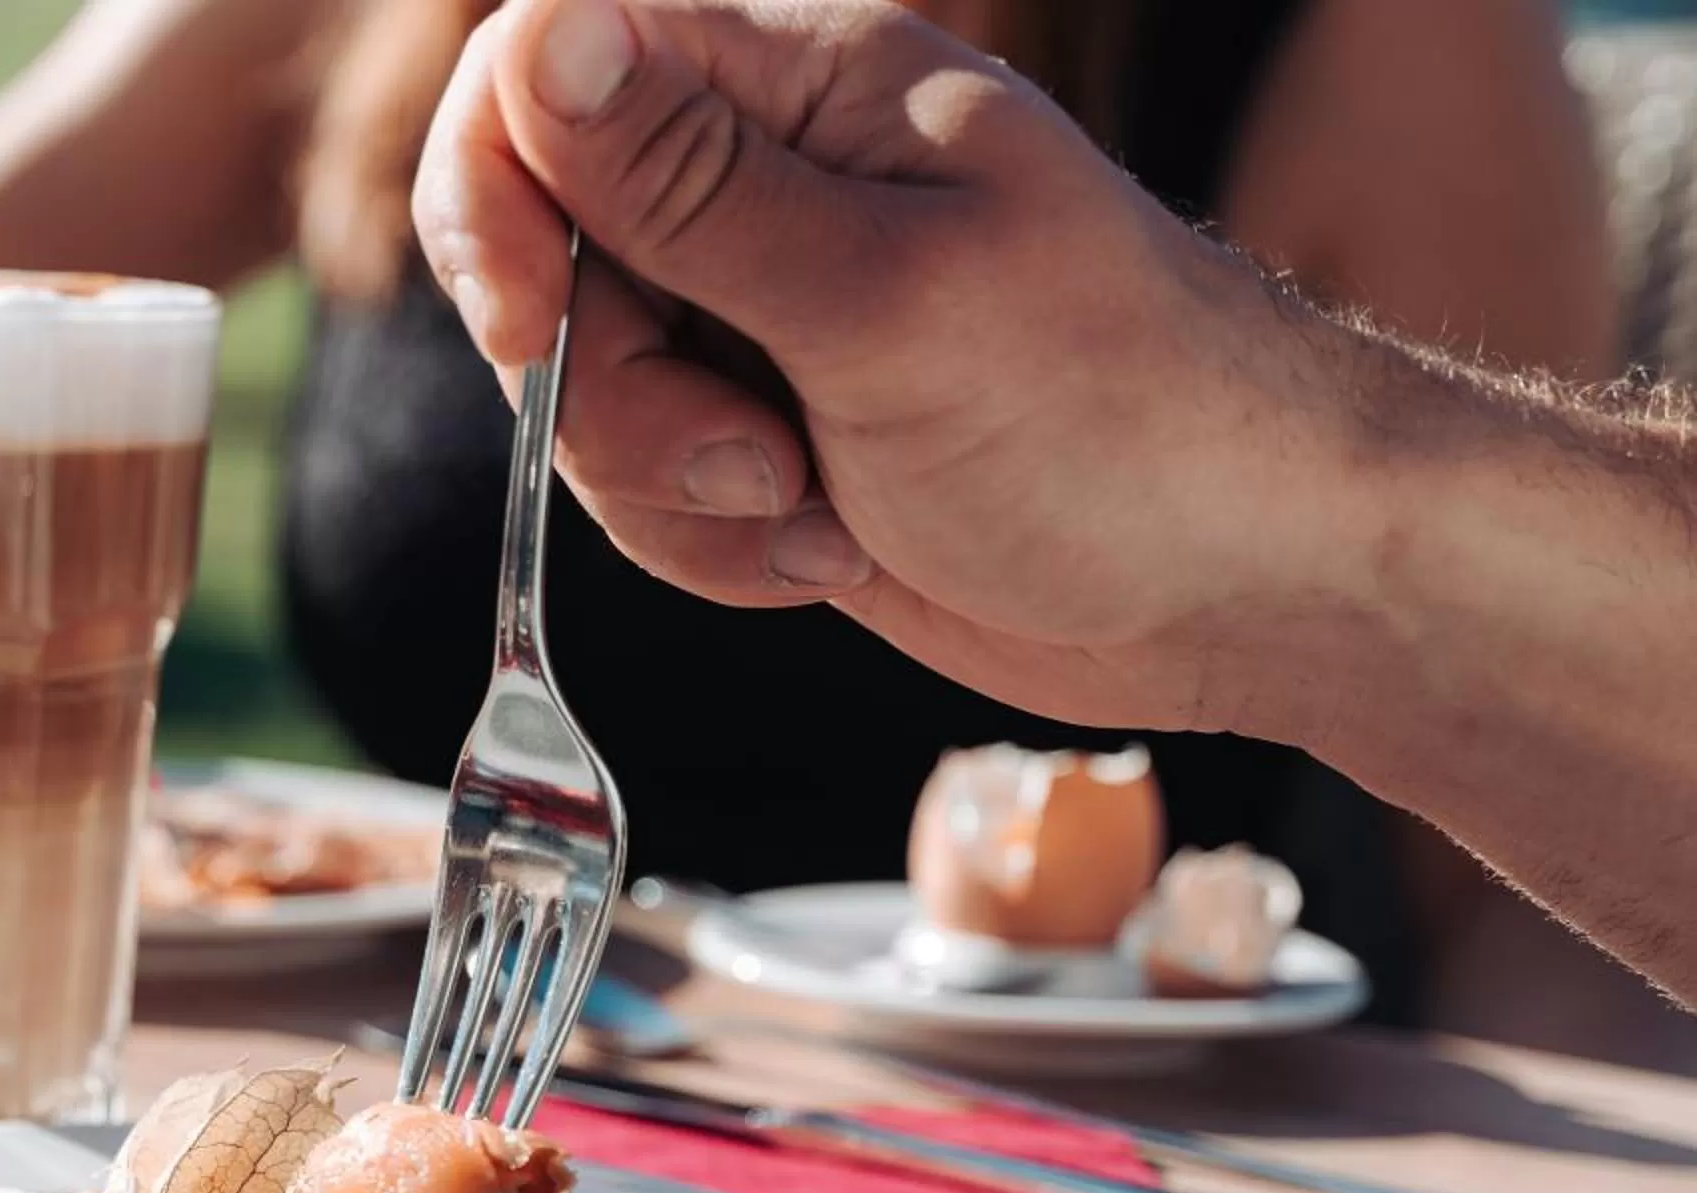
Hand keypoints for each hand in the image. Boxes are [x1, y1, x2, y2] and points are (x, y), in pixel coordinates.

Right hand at [409, 0, 1401, 744]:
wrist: (1246, 587)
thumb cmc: (1120, 419)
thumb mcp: (884, 298)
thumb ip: (690, 184)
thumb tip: (541, 32)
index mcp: (805, 89)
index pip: (548, 62)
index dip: (496, 189)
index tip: (528, 326)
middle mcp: (766, 185)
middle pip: (543, 253)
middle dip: (605, 391)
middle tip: (745, 457)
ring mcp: (763, 317)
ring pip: (582, 392)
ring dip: (669, 490)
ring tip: (818, 512)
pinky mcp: (769, 435)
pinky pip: (643, 489)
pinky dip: (712, 545)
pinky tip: (833, 552)